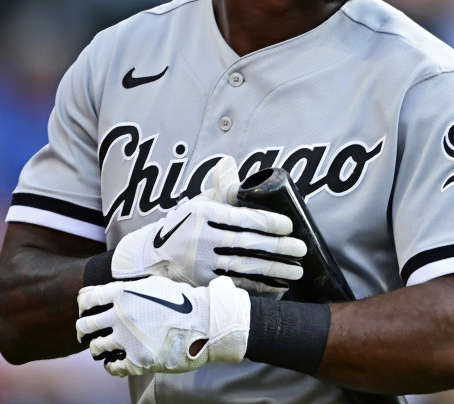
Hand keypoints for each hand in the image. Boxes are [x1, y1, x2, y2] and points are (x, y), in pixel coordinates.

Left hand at [77, 275, 249, 375]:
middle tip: (87, 333)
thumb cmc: (183, 301)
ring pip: (96, 347)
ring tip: (104, 348)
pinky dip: (111, 366)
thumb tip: (111, 288)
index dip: (83, 305)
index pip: (87, 299)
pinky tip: (116, 363)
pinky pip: (112, 367)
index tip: (85, 310)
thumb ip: (130, 287)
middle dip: (83, 329)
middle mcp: (120, 315)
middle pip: (85, 325)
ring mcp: (127, 339)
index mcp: (123, 293)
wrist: (206, 323)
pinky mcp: (137, 360)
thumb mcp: (154, 284)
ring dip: (98, 348)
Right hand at [111, 155, 305, 294]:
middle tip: (301, 249)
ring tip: (297, 270)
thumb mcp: (199, 202)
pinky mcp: (200, 283)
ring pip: (244, 266)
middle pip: (247, 244)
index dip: (268, 223)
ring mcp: (200, 263)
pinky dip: (259, 287)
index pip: (242, 218)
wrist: (152, 254)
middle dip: (278, 248)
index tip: (289, 226)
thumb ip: (221, 189)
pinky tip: (278, 287)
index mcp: (203, 214)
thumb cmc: (185, 224)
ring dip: (274, 270)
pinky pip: (235, 285)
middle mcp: (201, 238)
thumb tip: (232, 166)